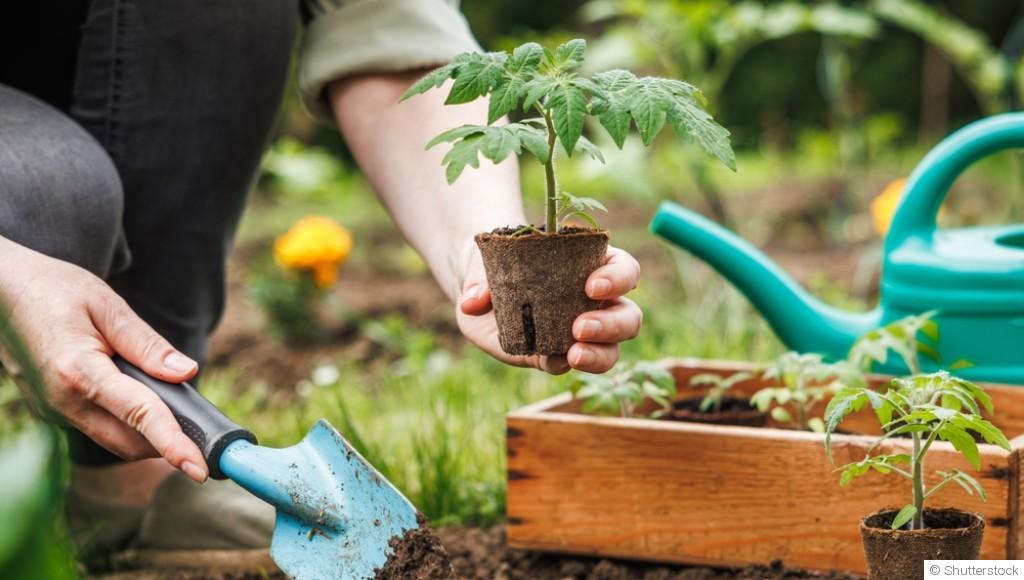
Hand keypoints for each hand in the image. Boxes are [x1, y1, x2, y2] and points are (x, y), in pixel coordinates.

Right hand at [0, 240, 208, 481]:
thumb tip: (188, 373)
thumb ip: (147, 344)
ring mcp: (52, 411)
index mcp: (79, 372)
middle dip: (168, 445)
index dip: (174, 444)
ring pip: (113, 439)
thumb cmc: (53, 289)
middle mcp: (63, 402)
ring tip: (179, 413)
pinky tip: (142, 398)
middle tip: (205, 435)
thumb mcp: (107, 305)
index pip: (139, 415)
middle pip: (129, 442)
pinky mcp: (50, 410)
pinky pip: (97, 426)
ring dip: (147, 435)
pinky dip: (126, 422)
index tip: (200, 467)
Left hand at [457, 245, 641, 373]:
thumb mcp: (489, 259)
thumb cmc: (498, 262)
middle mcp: (595, 302)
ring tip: (574, 353)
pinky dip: (563, 365)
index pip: (624, 269)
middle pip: (628, 315)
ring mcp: (578, 332)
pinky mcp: (555, 354)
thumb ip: (482, 277)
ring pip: (611, 348)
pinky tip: (553, 361)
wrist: (479, 289)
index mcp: (592, 265)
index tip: (592, 286)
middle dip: (612, 324)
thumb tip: (475, 302)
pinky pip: (569, 364)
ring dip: (599, 354)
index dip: (618, 278)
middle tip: (580, 326)